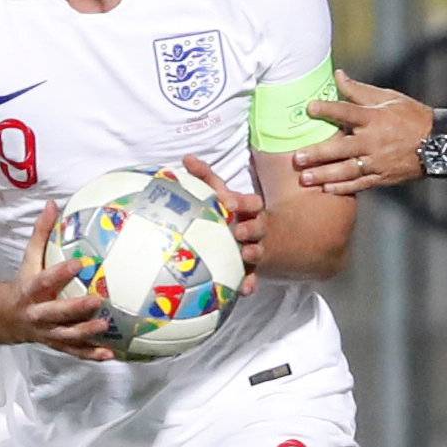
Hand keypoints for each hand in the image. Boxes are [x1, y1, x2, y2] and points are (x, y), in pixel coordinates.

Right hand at [8, 202, 114, 360]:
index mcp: (29, 291)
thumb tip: (53, 204)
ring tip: (105, 326)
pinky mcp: (54, 344)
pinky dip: (90, 354)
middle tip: (98, 300)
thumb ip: (41, 234)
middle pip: (55, 313)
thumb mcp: (28, 260)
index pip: (44, 280)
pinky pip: (73, 352)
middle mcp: (36, 314)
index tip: (79, 263)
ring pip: (65, 336)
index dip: (60, 273)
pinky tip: (110, 354)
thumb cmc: (22, 284)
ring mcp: (45, 332)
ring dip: (85, 333)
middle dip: (75, 308)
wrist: (1, 318)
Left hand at [182, 155, 262, 295]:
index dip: (242, 202)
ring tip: (246, 255)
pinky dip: (250, 282)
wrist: (252, 237)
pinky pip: (253, 276)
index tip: (227, 203)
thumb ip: (205, 177)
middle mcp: (255, 228)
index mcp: (247, 210)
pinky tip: (245, 289)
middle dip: (251, 228)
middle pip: (259, 226)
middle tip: (238, 231)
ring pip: (258, 250)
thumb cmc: (228, 212)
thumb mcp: (218, 193)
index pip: (251, 203)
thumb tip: (187, 157)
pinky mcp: (252, 268)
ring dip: (253, 253)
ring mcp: (256, 248)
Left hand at [295, 72, 434, 194]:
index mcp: (375, 118)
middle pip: (341, 148)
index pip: (346, 112)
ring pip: (347, 170)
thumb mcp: (388, 98)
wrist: (439, 143)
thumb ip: (359, 91)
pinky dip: (343, 187)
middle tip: (296, 158)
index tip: (308, 108)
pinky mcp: (383, 177)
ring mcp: (378, 161)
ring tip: (305, 178)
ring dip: (324, 175)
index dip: (327, 109)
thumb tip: (337, 74)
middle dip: (317, 154)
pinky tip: (327, 189)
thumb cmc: (411, 116)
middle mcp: (374, 141)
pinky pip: (360, 184)